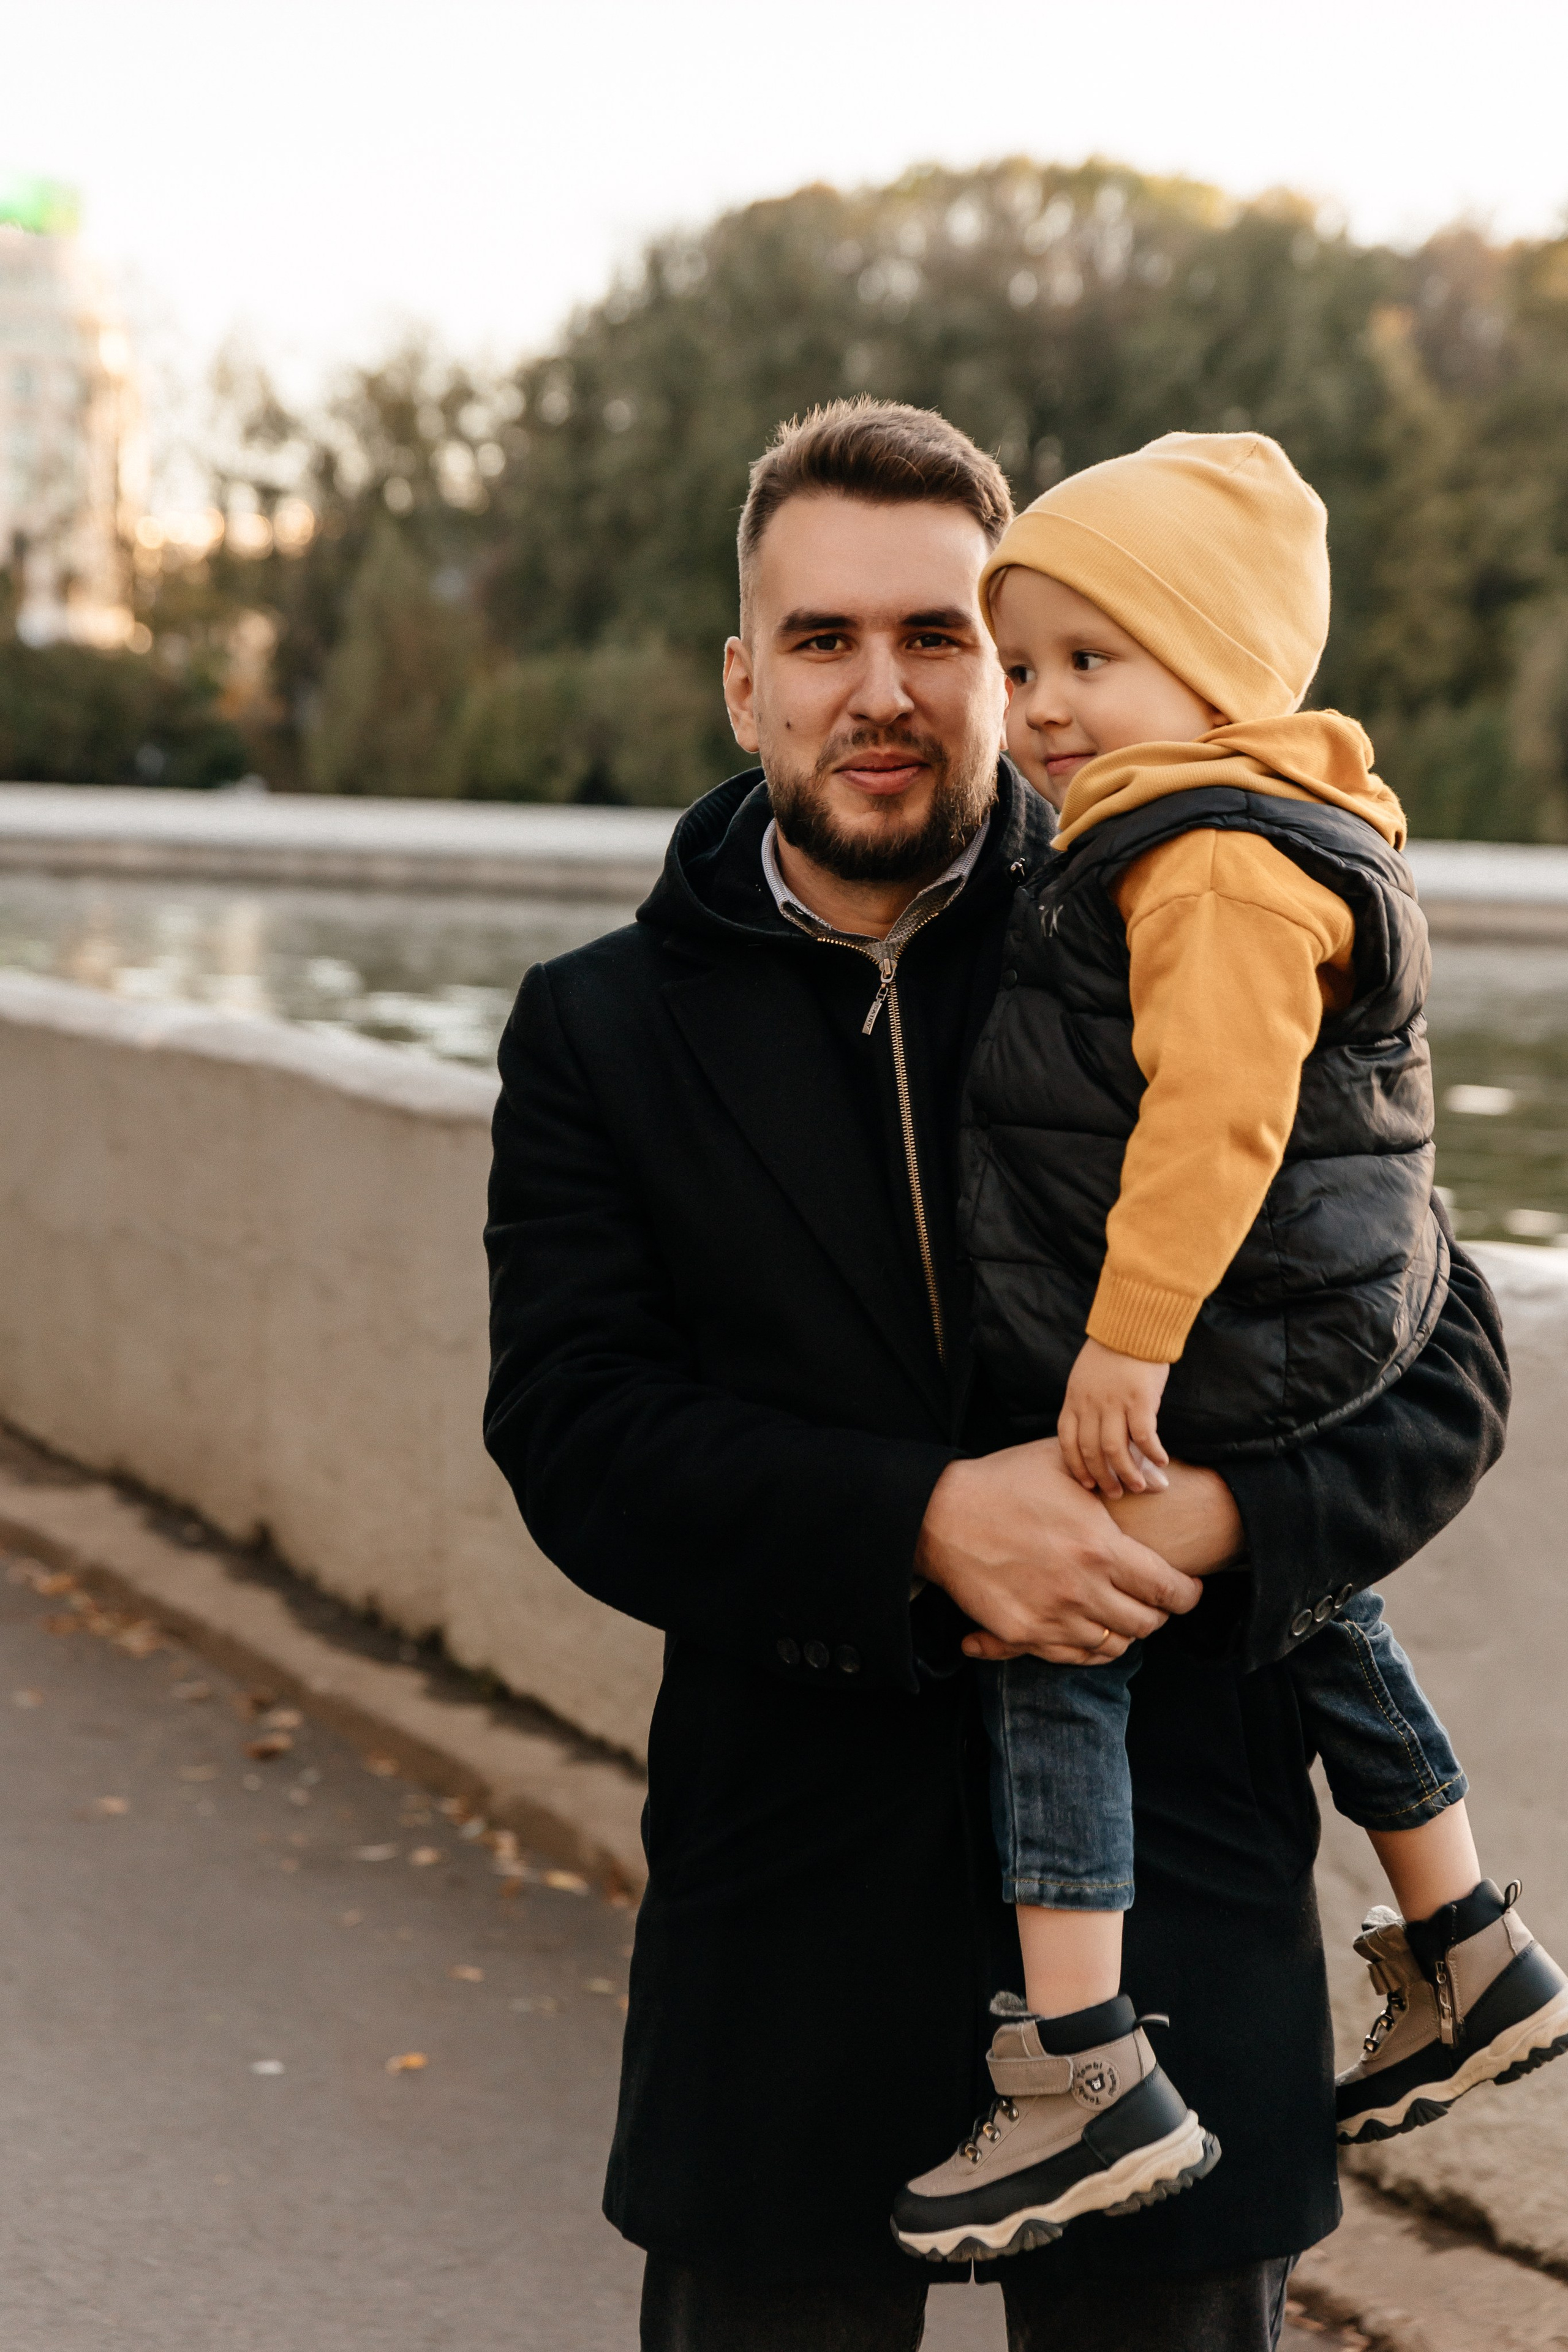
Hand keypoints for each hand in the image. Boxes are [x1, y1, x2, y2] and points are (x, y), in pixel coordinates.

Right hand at [915, 1438, 1202, 1665]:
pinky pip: (1072, 1655)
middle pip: (1146, 1624)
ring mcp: (1051, 1617)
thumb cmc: (1004, 1481)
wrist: (941, 1515)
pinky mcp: (1021, 1634)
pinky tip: (1085, 1627)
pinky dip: (1087, 1647)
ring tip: (1119, 1611)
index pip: (1168, 1589)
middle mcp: (1081, 1590)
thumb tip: (1162, 1480)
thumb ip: (1114, 1470)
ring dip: (1123, 1630)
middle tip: (1154, 1599)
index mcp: (1100, 1549)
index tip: (1189, 1588)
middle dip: (1158, 1613)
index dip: (1188, 1594)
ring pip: (1112, 1645)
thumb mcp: (1061, 1462)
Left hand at [1058, 1339, 1170, 1497]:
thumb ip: (1086, 1403)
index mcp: (1074, 1399)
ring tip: (1138, 1486)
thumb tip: (1096, 1432)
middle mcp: (1090, 1404)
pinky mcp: (1140, 1400)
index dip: (1076, 1466)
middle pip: (1090, 1451)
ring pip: (1114, 1450)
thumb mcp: (1085, 1376)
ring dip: (1126, 1472)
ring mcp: (1114, 1403)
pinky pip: (1144, 1436)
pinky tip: (1161, 1462)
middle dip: (1102, 1477)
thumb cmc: (1112, 1350)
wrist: (1132, 1324)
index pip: (1068, 1441)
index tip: (1086, 1483)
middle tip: (1115, 1493)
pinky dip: (1152, 1453)